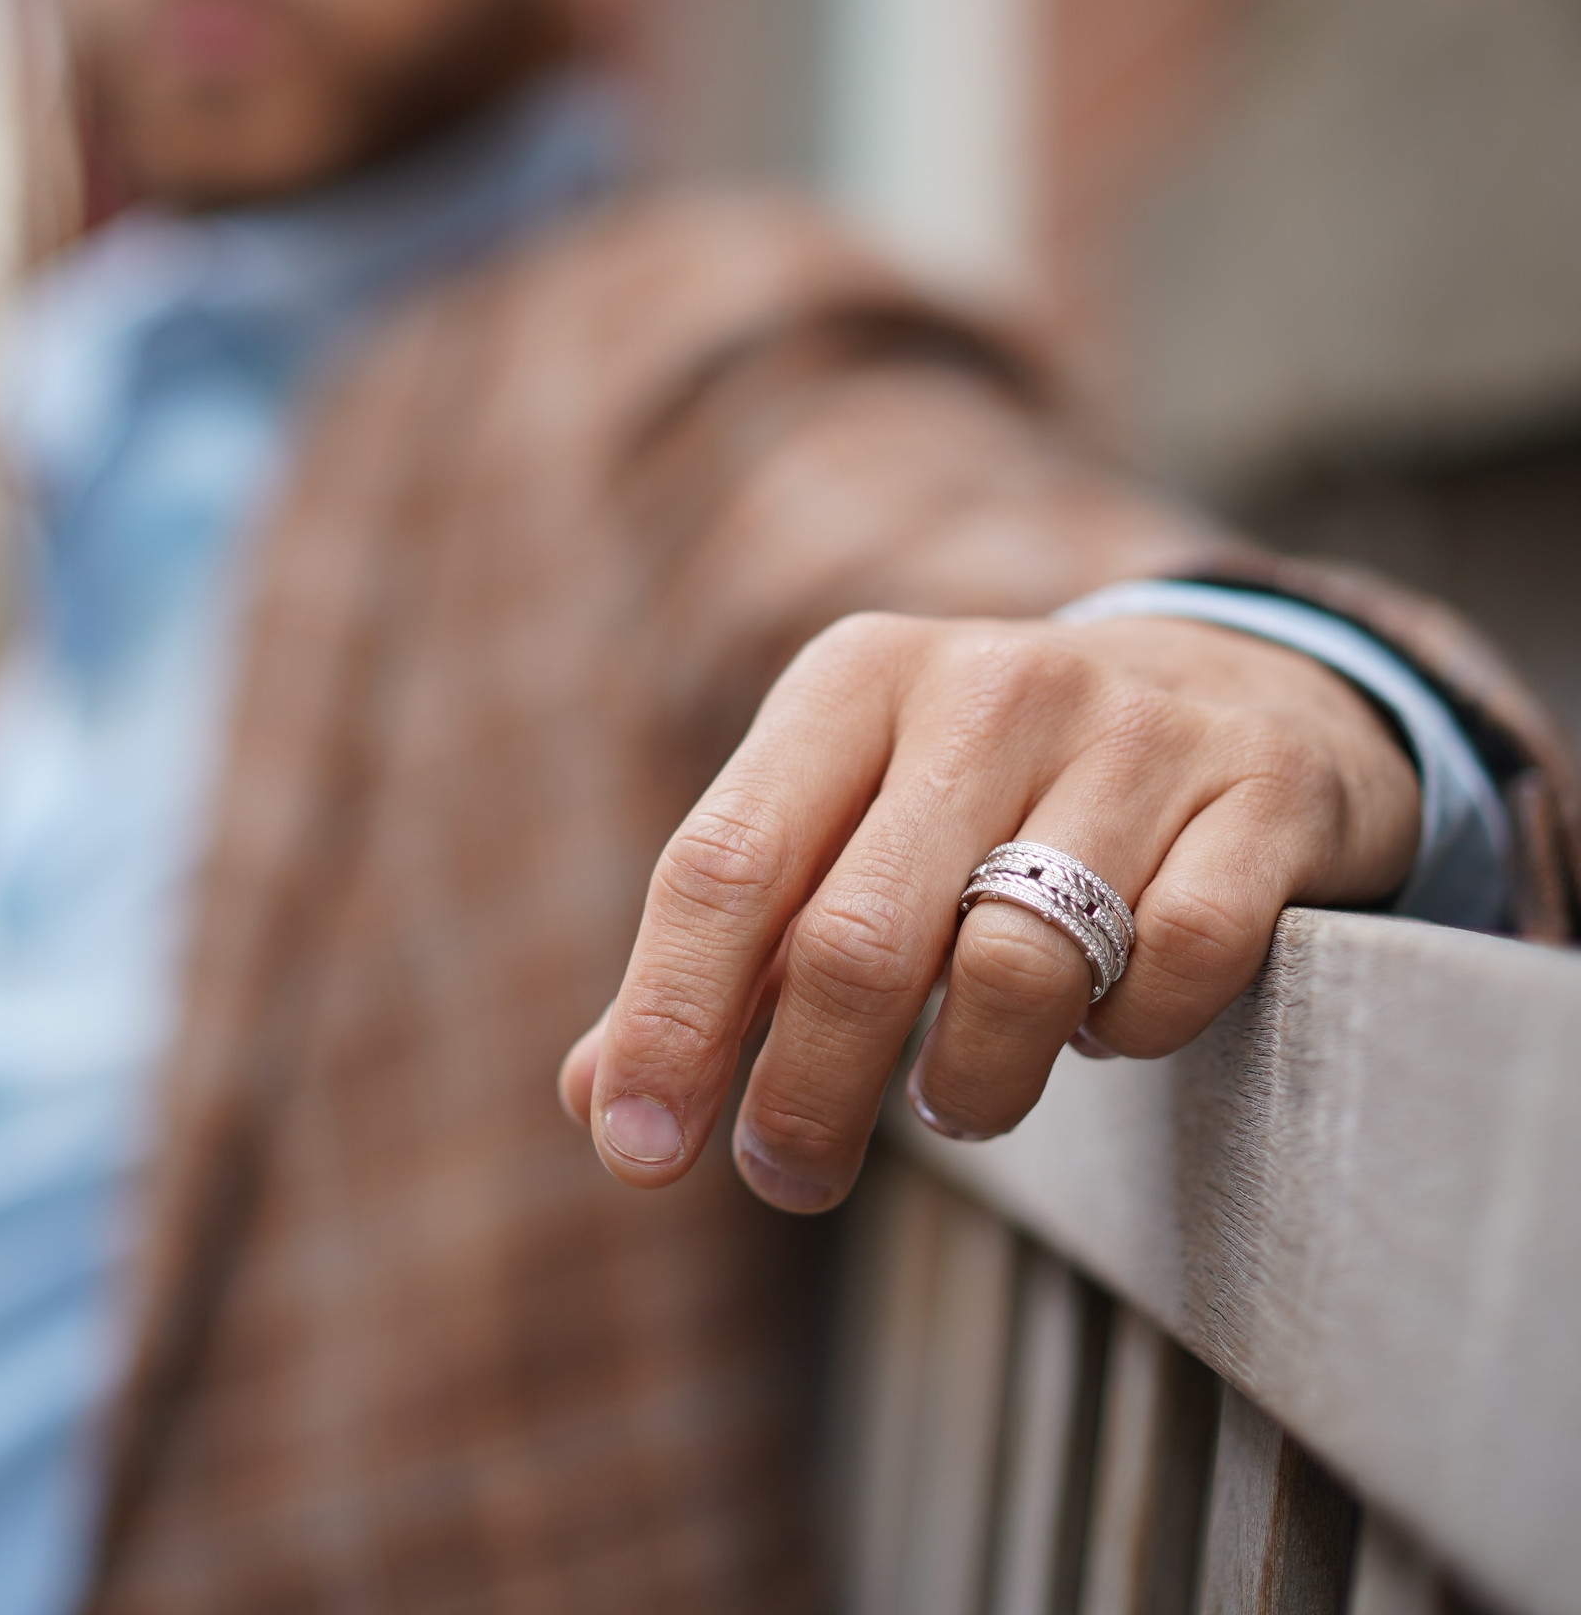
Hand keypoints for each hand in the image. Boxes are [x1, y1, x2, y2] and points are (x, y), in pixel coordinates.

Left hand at [558, 613, 1420, 1211]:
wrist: (1230, 692)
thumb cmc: (986, 794)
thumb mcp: (841, 826)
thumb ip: (725, 957)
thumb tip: (599, 1102)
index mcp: (852, 680)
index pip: (722, 864)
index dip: (669, 1021)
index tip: (639, 1153)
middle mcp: (985, 685)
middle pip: (857, 940)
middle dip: (807, 1098)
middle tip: (791, 1177)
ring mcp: (1134, 731)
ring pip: (1016, 971)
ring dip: (975, 1083)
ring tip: (961, 1097)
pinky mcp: (1260, 793)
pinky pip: (1176, 970)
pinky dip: (1130, 1036)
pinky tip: (1109, 1021)